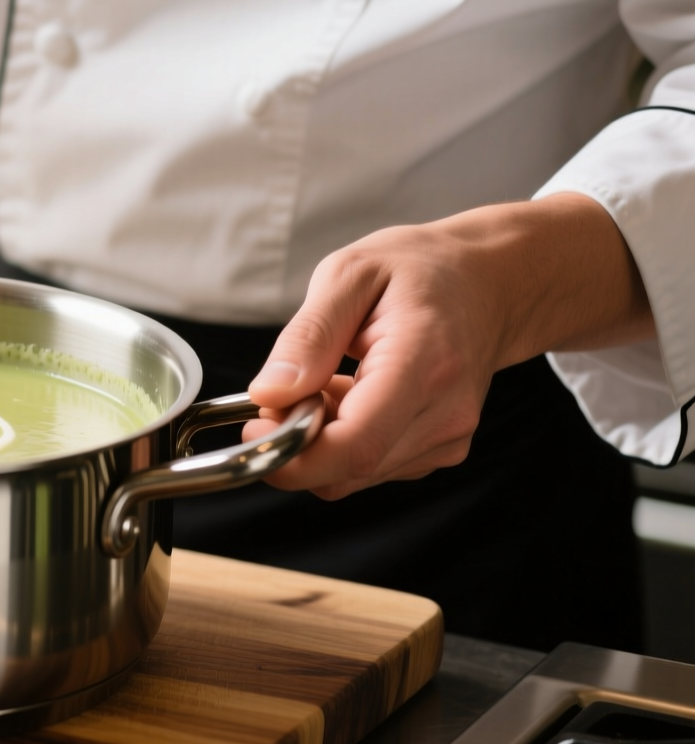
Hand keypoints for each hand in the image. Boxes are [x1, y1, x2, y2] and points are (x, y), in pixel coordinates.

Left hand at [244, 193, 654, 499]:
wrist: (490, 282)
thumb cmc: (421, 270)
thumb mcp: (349, 274)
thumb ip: (307, 337)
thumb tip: (268, 394)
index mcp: (423, 363)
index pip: (355, 445)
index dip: (292, 455)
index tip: (253, 430)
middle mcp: (445, 413)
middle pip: (348, 468)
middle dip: (295, 440)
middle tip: (283, 390)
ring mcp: (448, 438)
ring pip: (353, 473)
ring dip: (319, 438)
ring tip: (328, 378)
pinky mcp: (442, 449)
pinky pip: (371, 465)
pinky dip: (343, 438)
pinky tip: (350, 393)